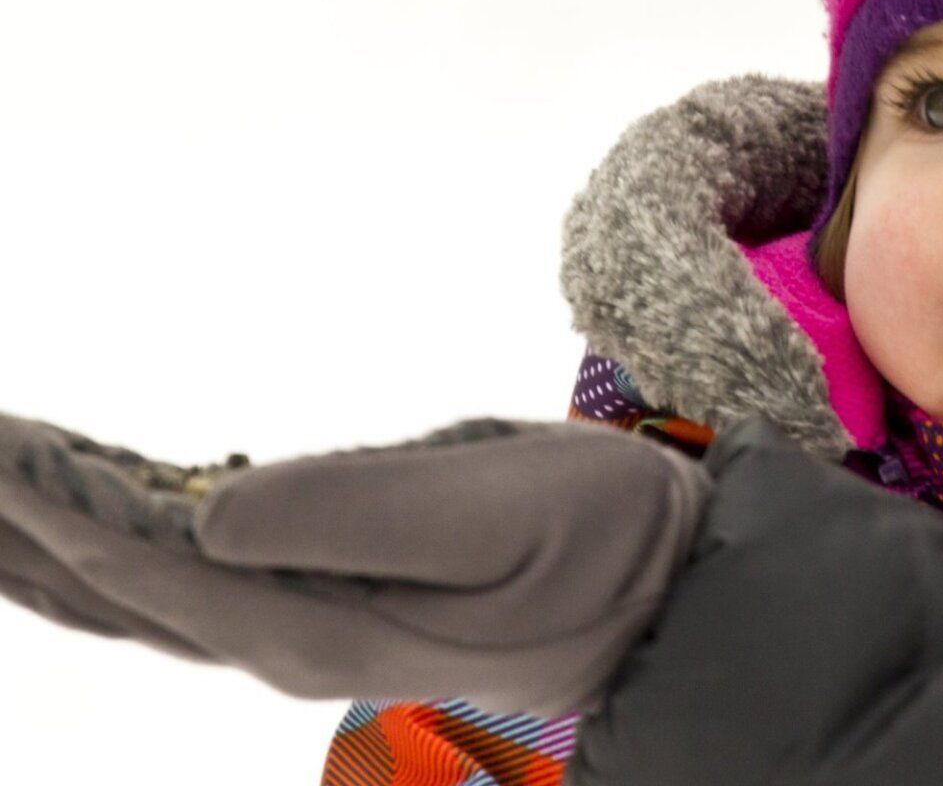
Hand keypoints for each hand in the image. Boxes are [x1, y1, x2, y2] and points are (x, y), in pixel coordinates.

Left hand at [0, 412, 709, 716]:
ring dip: (42, 548)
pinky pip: (184, 591)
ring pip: (135, 600)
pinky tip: (77, 530)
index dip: (51, 513)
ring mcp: (306, 632)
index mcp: (320, 623)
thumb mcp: (501, 508)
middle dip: (18, 528)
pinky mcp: (331, 607)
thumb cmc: (602, 538)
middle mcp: (290, 640)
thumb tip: (204, 508)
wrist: (672, 594)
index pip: (148, 568)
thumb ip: (354, 507)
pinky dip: (109, 556)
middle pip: (114, 593)